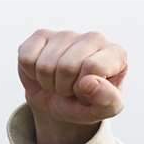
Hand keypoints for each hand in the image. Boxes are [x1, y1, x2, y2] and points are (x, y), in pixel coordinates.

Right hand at [17, 29, 127, 143]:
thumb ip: (107, 101)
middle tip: (71, 90)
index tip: (88, 92)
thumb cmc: (87, 103)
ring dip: (48, 83)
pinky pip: (27, 59)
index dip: (84, 88)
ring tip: (59, 83)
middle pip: (66, 67)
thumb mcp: (104, 109)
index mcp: (116, 54)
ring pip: (45, 65)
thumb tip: (89, 82)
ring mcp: (67, 34)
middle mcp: (94, 38)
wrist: (61, 102)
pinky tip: (44, 73)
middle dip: (64, 88)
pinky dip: (32, 75)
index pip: (93, 66)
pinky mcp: (41, 35)